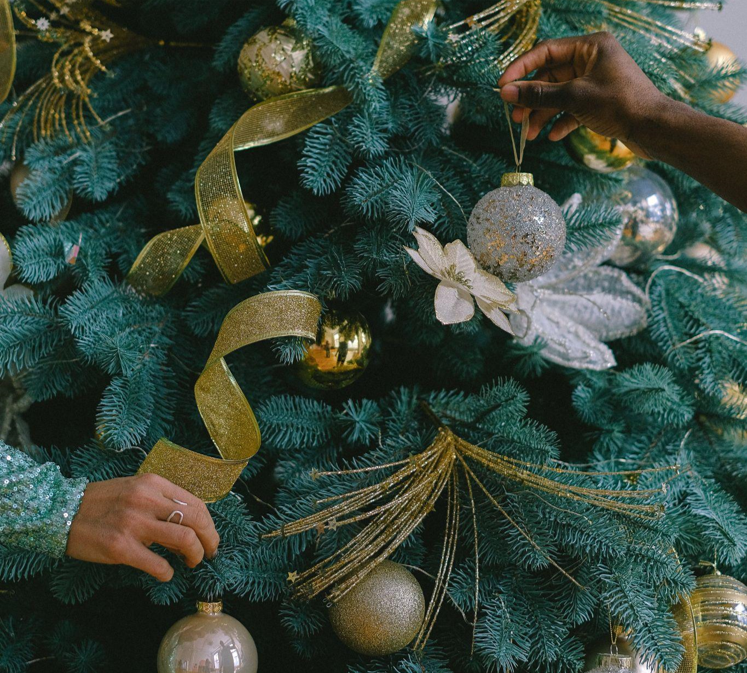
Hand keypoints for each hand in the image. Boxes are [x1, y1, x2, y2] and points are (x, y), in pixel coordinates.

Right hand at [66, 473, 219, 581]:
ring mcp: (134, 523)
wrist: (62, 511)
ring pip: (184, 539)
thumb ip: (161, 502)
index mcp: (153, 484)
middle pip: (197, 520)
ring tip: (191, 562)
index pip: (196, 504)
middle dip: (210, 540)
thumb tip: (190, 525)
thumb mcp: (136, 490)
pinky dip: (167, 572)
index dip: (210, 525)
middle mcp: (147, 500)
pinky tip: (165, 573)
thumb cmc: (102, 501)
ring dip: (195, 555)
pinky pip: (157, 564)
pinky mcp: (120, 548)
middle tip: (208, 553)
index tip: (210, 538)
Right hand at [498, 32, 668, 155]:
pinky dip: (561, 121)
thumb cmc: (620, 104)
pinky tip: (553, 136)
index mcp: (590, 47)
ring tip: (530, 133)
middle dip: (532, 99)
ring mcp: (595, 81)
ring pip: (559, 95)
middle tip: (515, 117)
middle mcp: (592, 60)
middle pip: (550, 76)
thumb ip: (539, 95)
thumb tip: (507, 93)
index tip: (502, 86)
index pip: (545, 51)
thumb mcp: (574, 97)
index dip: (521, 68)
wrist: (652, 128)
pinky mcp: (598, 101)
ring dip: (543, 114)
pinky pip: (572, 108)